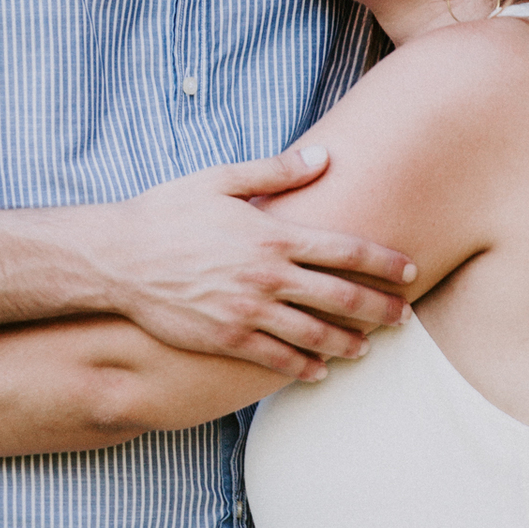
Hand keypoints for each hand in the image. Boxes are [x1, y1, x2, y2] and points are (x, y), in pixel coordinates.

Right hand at [98, 144, 414, 379]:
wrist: (118, 258)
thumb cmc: (168, 212)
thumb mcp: (220, 179)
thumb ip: (276, 171)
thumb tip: (324, 156)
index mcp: (272, 235)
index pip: (345, 251)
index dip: (383, 263)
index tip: (410, 271)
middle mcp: (267, 277)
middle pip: (341, 297)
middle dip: (379, 309)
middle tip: (404, 318)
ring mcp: (248, 312)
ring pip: (314, 335)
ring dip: (347, 343)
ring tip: (366, 348)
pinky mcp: (226, 339)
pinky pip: (276, 359)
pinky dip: (303, 367)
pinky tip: (319, 371)